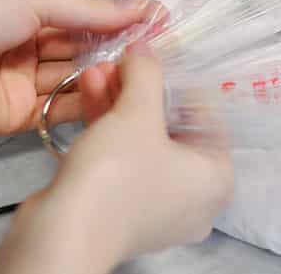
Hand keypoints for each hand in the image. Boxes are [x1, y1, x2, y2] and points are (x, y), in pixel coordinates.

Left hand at [0, 0, 154, 136]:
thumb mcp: (33, 2)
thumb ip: (90, 11)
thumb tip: (143, 7)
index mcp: (27, 13)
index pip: (84, 16)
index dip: (119, 17)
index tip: (160, 19)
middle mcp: (30, 48)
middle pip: (84, 48)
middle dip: (119, 45)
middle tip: (161, 46)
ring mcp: (26, 84)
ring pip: (78, 78)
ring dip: (108, 73)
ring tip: (146, 68)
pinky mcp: (22, 118)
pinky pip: (62, 109)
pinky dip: (89, 101)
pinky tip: (118, 92)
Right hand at [0, 42, 232, 272]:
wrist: (63, 233)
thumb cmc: (117, 172)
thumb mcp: (137, 111)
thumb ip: (147, 74)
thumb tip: (145, 48)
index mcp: (217, 178)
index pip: (208, 115)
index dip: (178, 81)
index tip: (154, 58)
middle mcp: (195, 197)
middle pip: (173, 128)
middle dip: (142, 90)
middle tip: (122, 62)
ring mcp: (158, 207)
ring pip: (144, 142)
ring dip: (121, 103)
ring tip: (99, 69)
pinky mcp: (123, 210)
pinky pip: (125, 160)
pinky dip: (110, 128)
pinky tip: (89, 92)